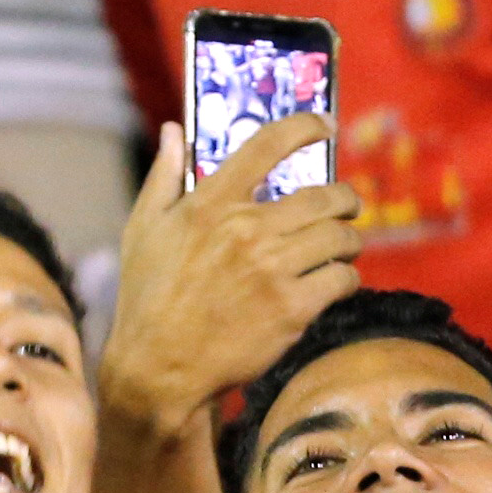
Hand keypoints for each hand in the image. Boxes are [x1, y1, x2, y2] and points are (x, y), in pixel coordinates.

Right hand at [98, 115, 363, 437]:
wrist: (159, 368)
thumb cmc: (147, 298)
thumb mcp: (142, 230)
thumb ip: (163, 176)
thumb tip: (172, 131)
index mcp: (210, 203)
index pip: (268, 145)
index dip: (305, 127)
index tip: (325, 124)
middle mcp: (245, 229)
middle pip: (324, 196)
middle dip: (345, 200)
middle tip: (346, 207)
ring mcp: (272, 269)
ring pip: (340, 236)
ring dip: (349, 240)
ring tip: (343, 248)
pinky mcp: (292, 309)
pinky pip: (343, 278)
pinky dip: (345, 278)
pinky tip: (334, 284)